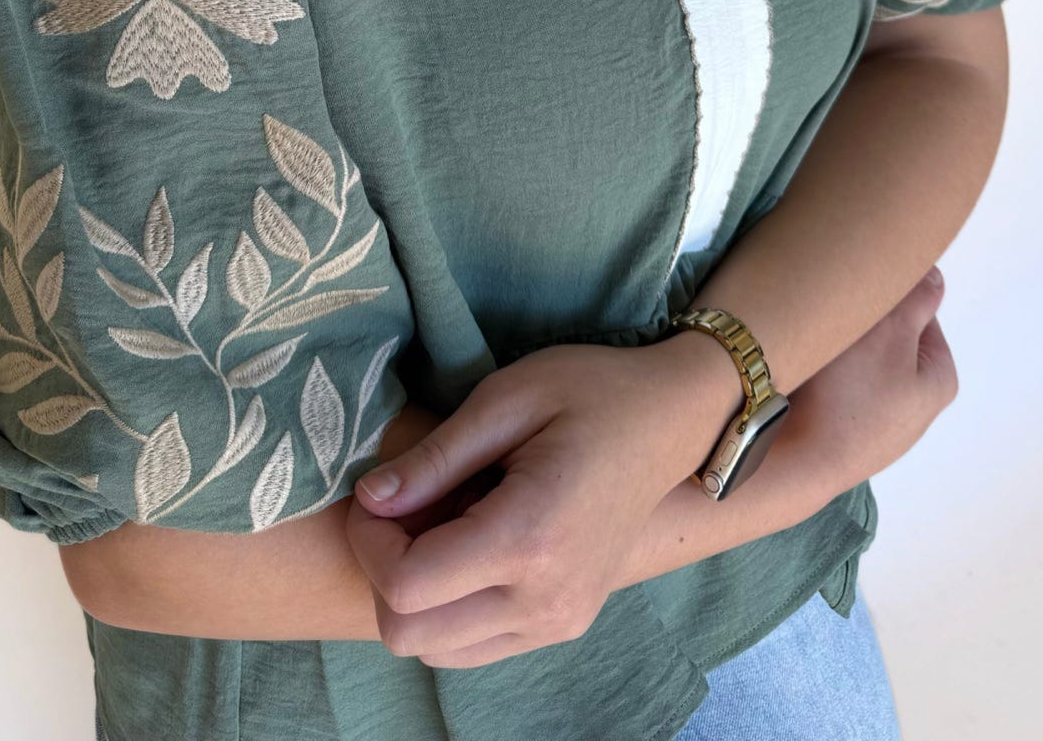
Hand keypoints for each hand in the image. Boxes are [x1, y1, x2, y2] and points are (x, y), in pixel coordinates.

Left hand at [343, 339, 726, 667]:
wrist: (674, 419)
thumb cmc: (594, 391)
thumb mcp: (507, 398)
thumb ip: (434, 457)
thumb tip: (368, 499)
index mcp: (529, 540)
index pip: (406, 587)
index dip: (368, 541)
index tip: (375, 494)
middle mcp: (545, 600)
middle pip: (410, 636)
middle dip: (382, 572)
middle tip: (401, 508)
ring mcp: (559, 622)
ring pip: (437, 651)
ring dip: (415, 595)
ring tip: (437, 523)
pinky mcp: (564, 624)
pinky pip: (476, 645)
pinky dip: (450, 607)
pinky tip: (466, 544)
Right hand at [786, 263, 957, 497]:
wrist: (797, 460)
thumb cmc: (850, 392)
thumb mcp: (890, 330)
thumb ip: (917, 298)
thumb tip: (934, 274)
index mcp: (939, 380)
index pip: (920, 313)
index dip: (887, 297)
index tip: (857, 298)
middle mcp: (917, 409)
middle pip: (889, 340)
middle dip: (862, 326)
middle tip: (834, 323)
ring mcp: (880, 429)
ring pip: (859, 367)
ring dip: (838, 353)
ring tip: (816, 353)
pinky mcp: (846, 439)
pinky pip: (838, 393)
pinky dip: (823, 381)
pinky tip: (805, 382)